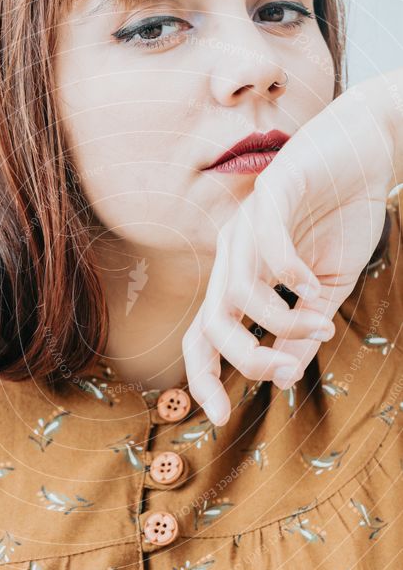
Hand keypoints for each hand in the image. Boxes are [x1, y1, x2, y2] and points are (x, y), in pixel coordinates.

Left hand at [182, 70, 400, 425]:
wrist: (366, 150)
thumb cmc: (342, 215)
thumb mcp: (323, 289)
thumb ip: (299, 330)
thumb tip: (282, 376)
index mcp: (240, 277)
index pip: (203, 337)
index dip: (202, 379)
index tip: (219, 420)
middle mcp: (233, 254)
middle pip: (211, 324)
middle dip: (244, 359)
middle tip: (286, 374)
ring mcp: (248, 222)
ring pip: (238, 291)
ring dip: (282, 321)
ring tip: (321, 321)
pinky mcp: (272, 190)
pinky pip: (267, 242)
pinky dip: (289, 274)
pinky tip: (314, 287)